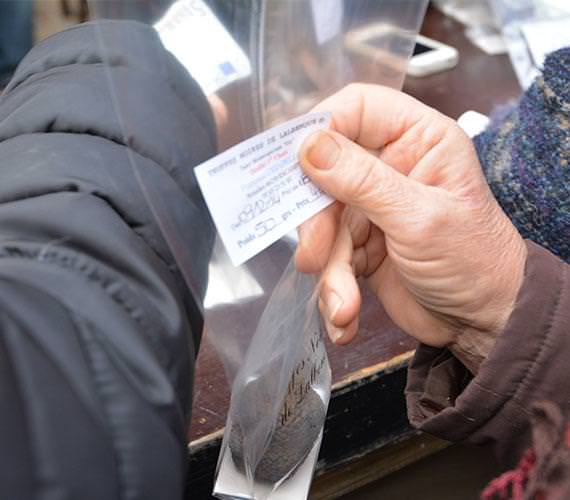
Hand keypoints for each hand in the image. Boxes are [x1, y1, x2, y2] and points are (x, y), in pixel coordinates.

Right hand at [295, 84, 526, 371]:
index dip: (321, 128)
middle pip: (325, 172)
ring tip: (343, 303)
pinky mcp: (361, 245)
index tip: (298, 164)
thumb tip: (309, 146)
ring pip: (323, 223)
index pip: (356, 109)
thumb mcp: (419, 218)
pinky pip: (330, 257)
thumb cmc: (475, 261)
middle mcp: (390, 167)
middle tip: (314, 255)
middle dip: (317, 221)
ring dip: (329, 268)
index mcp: (417, 140)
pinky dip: (333, 290)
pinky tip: (344, 316)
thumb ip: (363, 181)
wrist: (484, 323)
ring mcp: (372, 208)